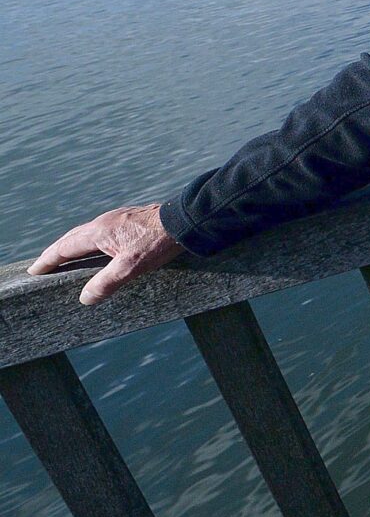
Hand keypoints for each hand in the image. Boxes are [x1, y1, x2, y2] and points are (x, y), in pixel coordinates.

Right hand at [30, 204, 184, 305]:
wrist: (186, 221)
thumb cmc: (159, 243)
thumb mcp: (131, 267)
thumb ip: (106, 283)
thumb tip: (85, 297)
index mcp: (99, 232)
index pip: (65, 247)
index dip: (48, 260)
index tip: (34, 270)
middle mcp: (104, 222)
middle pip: (72, 238)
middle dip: (56, 252)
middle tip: (44, 265)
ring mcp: (118, 219)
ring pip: (87, 232)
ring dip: (73, 245)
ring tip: (67, 257)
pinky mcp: (131, 219)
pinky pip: (102, 231)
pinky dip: (90, 241)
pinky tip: (99, 248)